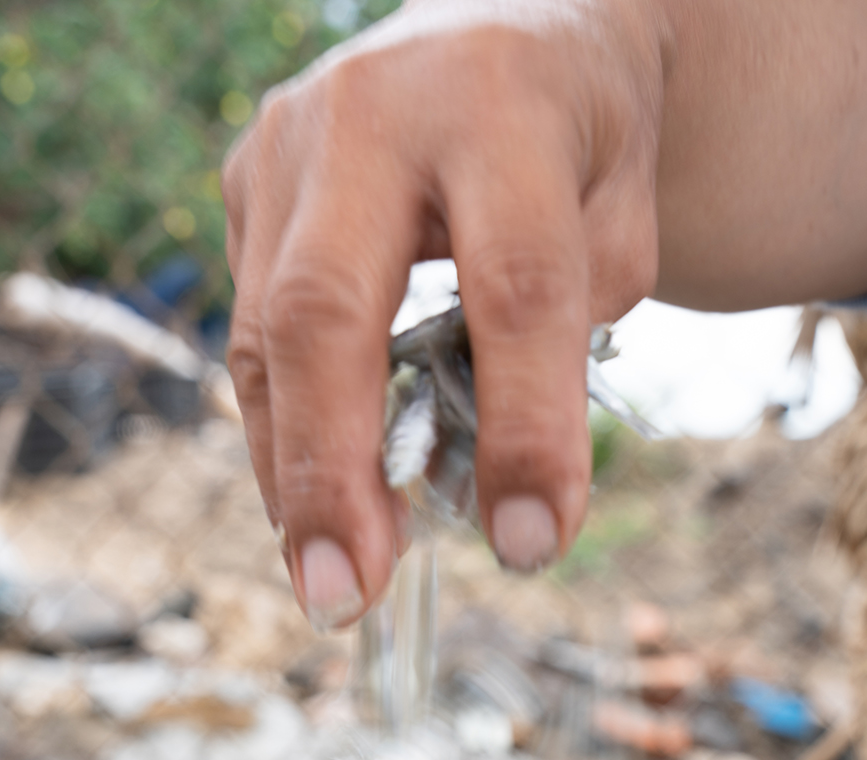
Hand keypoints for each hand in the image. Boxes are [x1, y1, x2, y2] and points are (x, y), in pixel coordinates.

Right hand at [221, 0, 664, 626]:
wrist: (503, 30)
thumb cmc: (576, 143)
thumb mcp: (621, 222)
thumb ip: (564, 341)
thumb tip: (474, 490)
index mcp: (500, 101)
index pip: (516, 286)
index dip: (525, 428)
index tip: (531, 548)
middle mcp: (369, 112)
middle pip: (326, 312)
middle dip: (334, 472)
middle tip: (348, 595)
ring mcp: (285, 146)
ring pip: (264, 335)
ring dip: (295, 476)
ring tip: (332, 582)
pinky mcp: (245, 187)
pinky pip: (251, 337)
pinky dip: (282, 435)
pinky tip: (313, 509)